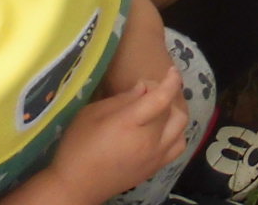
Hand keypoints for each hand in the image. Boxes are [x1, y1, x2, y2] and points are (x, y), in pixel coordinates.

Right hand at [50, 65, 188, 200]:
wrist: (76, 187)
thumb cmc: (77, 147)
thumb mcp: (91, 114)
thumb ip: (121, 99)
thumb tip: (144, 88)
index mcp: (129, 124)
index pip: (161, 98)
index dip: (171, 81)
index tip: (172, 71)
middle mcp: (148, 140)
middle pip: (173, 111)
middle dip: (167, 96)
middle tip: (149, 94)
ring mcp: (155, 156)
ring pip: (181, 128)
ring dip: (174, 114)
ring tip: (159, 111)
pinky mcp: (156, 168)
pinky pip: (178, 146)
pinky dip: (176, 133)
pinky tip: (162, 131)